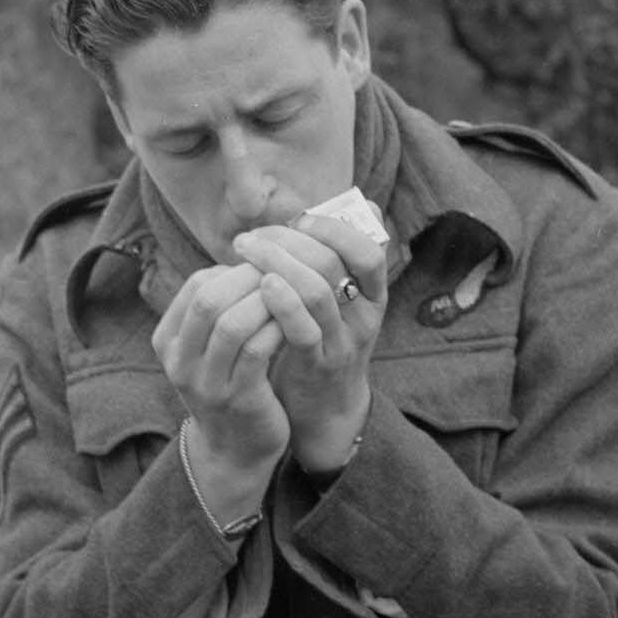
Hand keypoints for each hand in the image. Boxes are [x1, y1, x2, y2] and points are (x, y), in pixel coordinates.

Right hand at [151, 263, 288, 468]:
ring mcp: (206, 383)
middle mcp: (179, 361)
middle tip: (283, 274)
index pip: (195, 285)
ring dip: (266, 303)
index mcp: (168, 341)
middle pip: (208, 299)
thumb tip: (249, 259)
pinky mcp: (238, 399)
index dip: (233, 270)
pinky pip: (258, 351)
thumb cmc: (227, 385)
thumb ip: (218, 309)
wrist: (234, 451)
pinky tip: (295, 323)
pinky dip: (277, 328)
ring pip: (232, 323)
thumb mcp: (207, 348)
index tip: (264, 271)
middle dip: (249, 280)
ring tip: (291, 296)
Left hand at [232, 209, 387, 469]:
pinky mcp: (318, 365)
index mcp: (372, 293)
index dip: (331, 227)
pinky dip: (281, 304)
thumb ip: (330, 261)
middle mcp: (364, 315)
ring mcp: (343, 341)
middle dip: (288, 240)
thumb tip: (327, 209)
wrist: (326, 408)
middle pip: (333, 263)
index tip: (296, 219)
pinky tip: (260, 285)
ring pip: (318, 292)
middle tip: (253, 236)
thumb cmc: (323, 339)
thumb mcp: (336, 300)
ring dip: (276, 264)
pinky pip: (303, 331)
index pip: (367, 248)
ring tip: (245, 251)